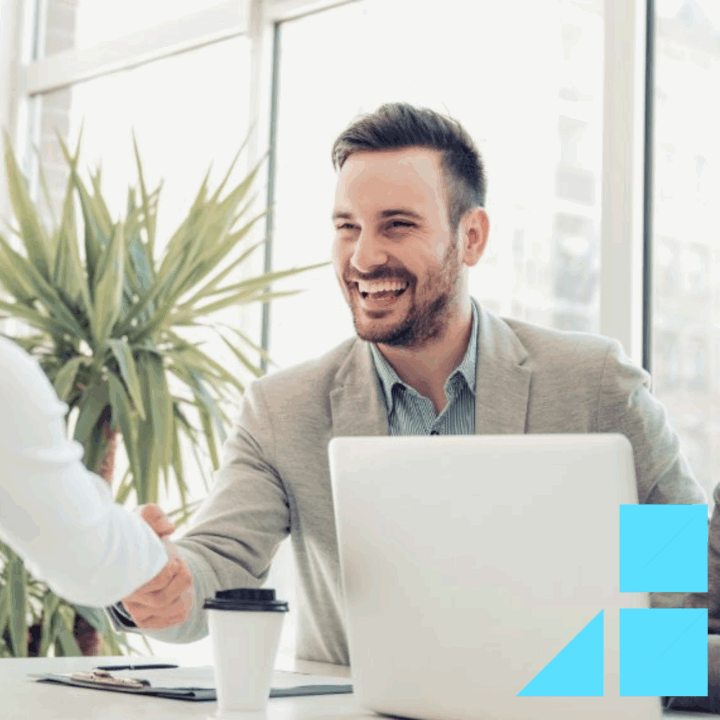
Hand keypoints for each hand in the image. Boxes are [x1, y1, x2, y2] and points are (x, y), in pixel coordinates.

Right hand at [122, 504, 193, 628]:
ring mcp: (136, 610)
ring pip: (172, 608)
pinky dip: (183, 606)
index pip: (156, 580)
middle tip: (179, 563)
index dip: (172, 567)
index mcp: (123, 574)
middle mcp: (127, 596)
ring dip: (183, 590)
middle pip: (163, 598)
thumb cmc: (140, 536)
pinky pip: (172, 619)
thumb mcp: (144, 517)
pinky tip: (181, 593)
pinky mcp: (146, 620)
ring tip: (179, 575)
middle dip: (180, 578)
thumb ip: (154, 515)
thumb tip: (168, 529)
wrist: (138, 554)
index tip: (173, 556)